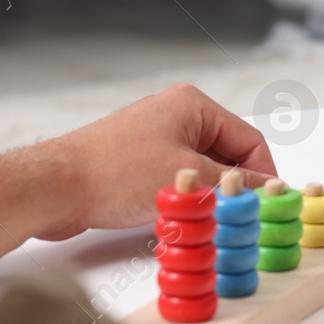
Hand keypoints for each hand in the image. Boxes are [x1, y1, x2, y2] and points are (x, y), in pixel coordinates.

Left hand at [39, 83, 278, 239]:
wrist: (53, 186)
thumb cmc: (115, 173)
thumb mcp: (187, 179)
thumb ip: (234, 185)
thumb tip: (269, 191)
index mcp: (193, 105)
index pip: (249, 139)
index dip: (263, 174)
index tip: (267, 205)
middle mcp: (176, 114)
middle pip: (227, 153)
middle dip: (233, 185)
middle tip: (240, 216)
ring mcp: (154, 136)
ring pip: (201, 169)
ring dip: (208, 194)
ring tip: (208, 218)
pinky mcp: (136, 160)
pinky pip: (177, 177)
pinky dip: (185, 197)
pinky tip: (181, 217)